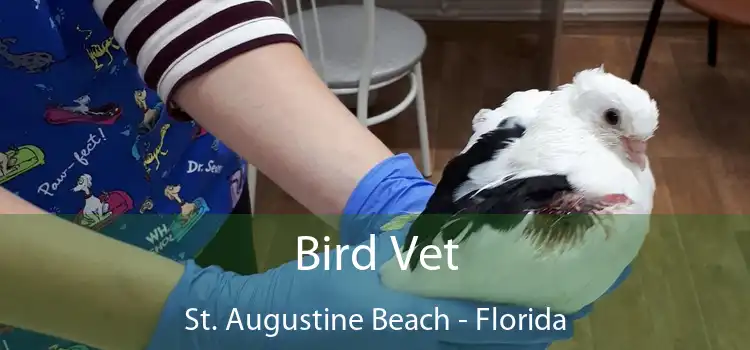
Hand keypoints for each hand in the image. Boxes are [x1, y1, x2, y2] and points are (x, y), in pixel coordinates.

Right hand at [146, 154, 628, 349]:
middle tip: (555, 321)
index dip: (533, 323)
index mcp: (420, 320)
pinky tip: (473, 332)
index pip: (492, 325)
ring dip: (500, 340)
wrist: (272, 328)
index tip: (567, 315)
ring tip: (527, 327)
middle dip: (525, 337)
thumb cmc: (321, 288)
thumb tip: (460, 246)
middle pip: (489, 347)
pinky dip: (467, 345)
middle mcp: (421, 348)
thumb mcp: (371, 265)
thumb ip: (420, 258)